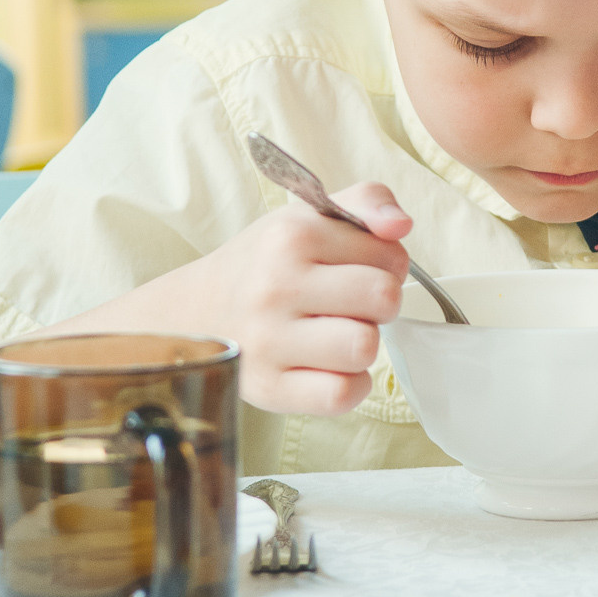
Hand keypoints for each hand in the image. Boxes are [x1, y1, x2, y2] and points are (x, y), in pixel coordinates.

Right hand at [222, 182, 411, 415]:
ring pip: (365, 347)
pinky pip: (341, 394)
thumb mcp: (309, 217)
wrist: (196, 311)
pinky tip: (330, 368)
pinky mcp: (268, 388)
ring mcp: (268, 340)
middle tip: (351, 304)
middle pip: (384, 299)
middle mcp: (276, 286)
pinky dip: (349, 385)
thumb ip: (367, 202)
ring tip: (337, 333)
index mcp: (292, 235)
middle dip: (379, 304)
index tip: (356, 269)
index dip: (385, 264)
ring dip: (362, 344)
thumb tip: (401, 225)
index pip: (391, 255)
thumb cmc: (266, 263)